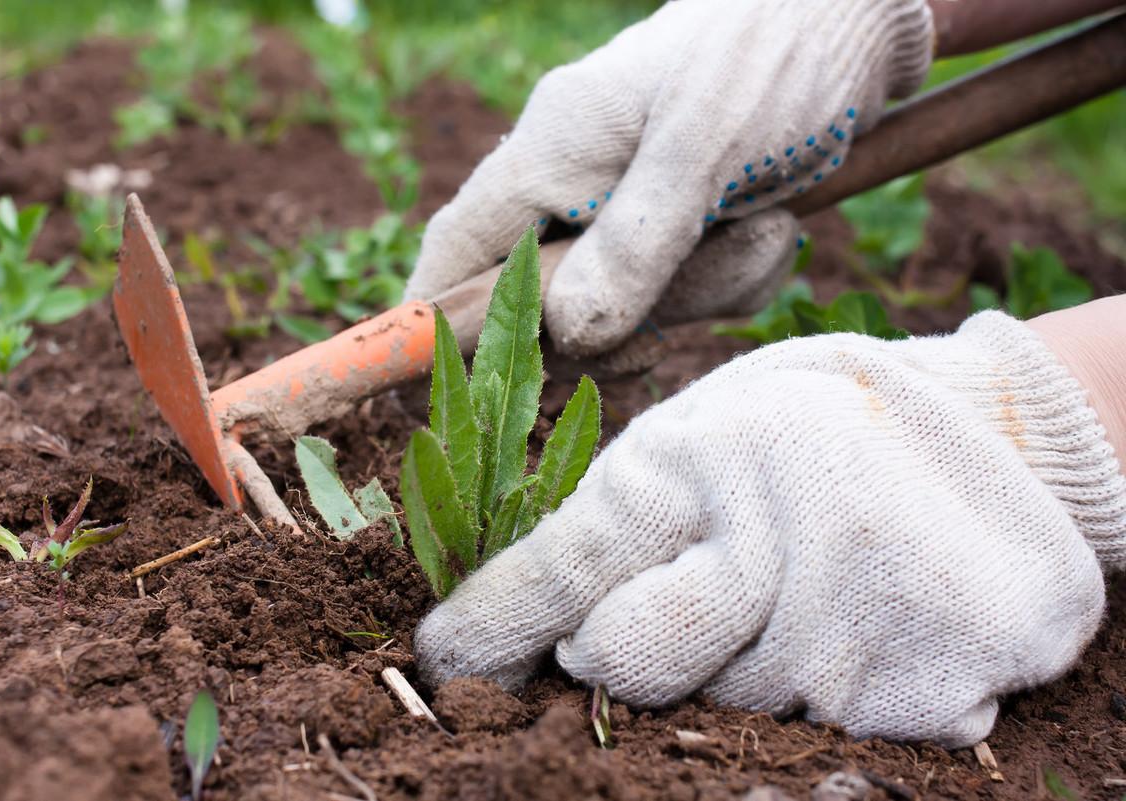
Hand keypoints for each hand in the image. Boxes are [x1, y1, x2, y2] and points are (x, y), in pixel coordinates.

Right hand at [405, 0, 933, 354]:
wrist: (857, 12)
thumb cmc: (775, 54)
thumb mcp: (706, 150)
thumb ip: (635, 245)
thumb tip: (570, 334)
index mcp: (551, 147)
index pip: (461, 247)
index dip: (439, 319)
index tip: (435, 384)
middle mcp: (576, 177)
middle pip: (553, 297)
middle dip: (629, 315)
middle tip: (694, 291)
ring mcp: (629, 198)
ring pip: (633, 298)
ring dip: (705, 286)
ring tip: (764, 226)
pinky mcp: (680, 214)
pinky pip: (687, 284)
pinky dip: (735, 273)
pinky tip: (774, 225)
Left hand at [415, 311, 1125, 746]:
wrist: (989, 435)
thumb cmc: (806, 428)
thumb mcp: (703, 431)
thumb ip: (616, 520)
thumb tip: (525, 628)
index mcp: (703, 458)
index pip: (564, 568)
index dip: (492, 624)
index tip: (445, 661)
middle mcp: (776, 542)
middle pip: (630, 666)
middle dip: (621, 648)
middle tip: (683, 594)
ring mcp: (857, 626)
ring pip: (723, 708)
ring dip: (737, 663)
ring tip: (793, 585)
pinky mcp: (929, 693)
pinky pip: (817, 736)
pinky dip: (816, 692)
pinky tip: (850, 621)